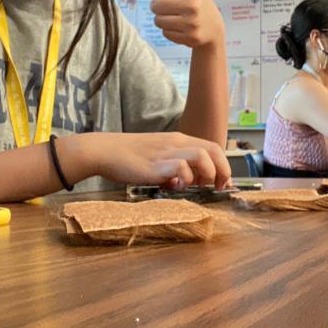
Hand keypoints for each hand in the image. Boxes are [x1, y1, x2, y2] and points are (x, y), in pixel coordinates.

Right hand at [75, 132, 231, 190]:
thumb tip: (183, 183)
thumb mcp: (157, 159)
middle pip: (213, 150)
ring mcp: (167, 152)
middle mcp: (176, 143)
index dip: (223, 165)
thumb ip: (172, 168)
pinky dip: (184, 179)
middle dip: (222, 171)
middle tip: (217, 188)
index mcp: (178, 140)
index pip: (212, 147)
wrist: (105, 151)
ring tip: (194, 186)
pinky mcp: (157, 164)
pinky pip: (181, 168)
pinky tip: (174, 186)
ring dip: (205, 174)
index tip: (223, 182)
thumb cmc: (128, 157)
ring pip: (202, 156)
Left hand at [151, 0, 223, 48]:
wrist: (214, 30)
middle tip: (174, 8)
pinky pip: (164, 32)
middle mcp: (192, 5)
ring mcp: (190, 23)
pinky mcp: (188, 37)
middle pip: (155, 5)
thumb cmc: (202, 2)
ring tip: (177, 18)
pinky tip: (181, 28)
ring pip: (158, 20)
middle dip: (161, 7)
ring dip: (164, 19)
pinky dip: (169, 31)